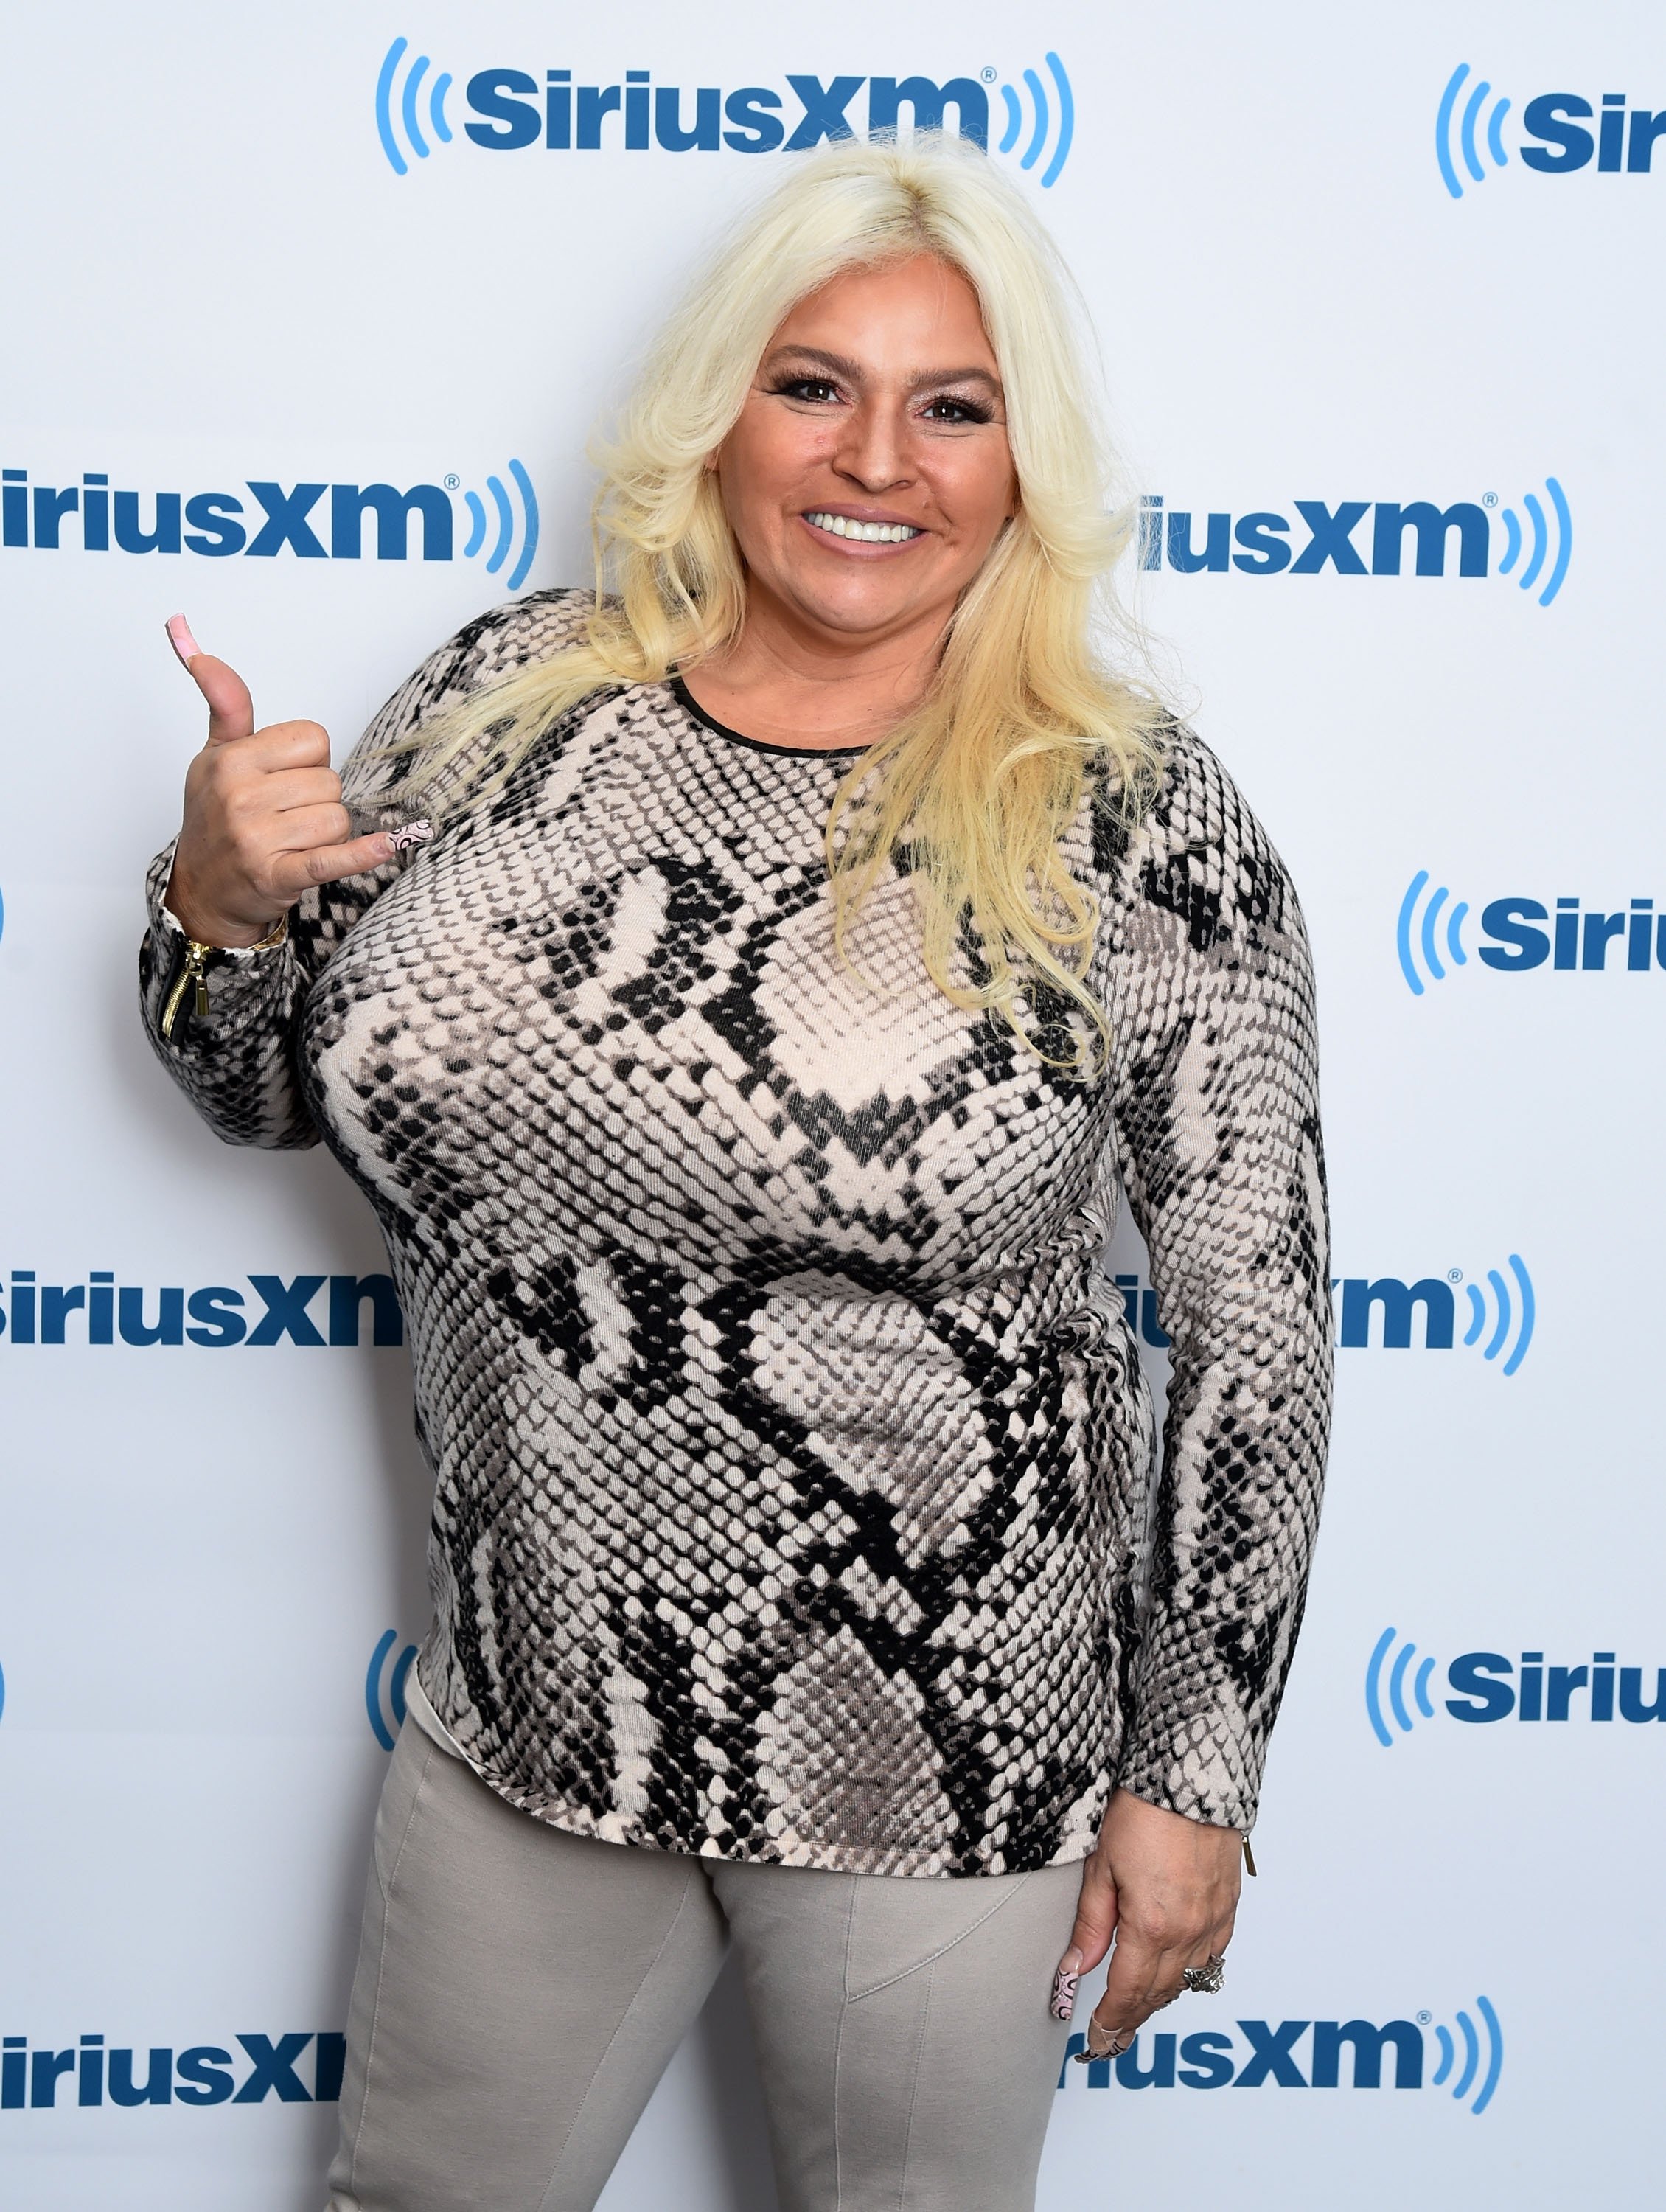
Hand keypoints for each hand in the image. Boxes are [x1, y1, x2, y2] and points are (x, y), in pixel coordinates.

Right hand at [162, 620, 394, 946]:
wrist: (204, 890)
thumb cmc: (216, 818)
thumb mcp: (214, 755)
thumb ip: (226, 705)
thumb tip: (202, 654)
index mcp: (231, 760)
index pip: (313, 739)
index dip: (308, 759)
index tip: (283, 778)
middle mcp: (240, 797)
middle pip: (329, 782)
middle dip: (318, 800)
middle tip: (285, 816)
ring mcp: (257, 839)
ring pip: (337, 819)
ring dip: (327, 834)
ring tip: (292, 841)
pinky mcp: (277, 876)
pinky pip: (331, 859)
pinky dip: (361, 855)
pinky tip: (385, 845)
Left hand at [1052, 1788, 1241, 2056]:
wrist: (1190, 1776)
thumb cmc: (1143, 1810)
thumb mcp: (1102, 1865)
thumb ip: (1091, 1924)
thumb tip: (1075, 1969)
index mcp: (1152, 1926)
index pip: (1128, 1992)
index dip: (1110, 2021)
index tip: (1096, 2038)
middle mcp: (1189, 1931)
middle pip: (1159, 1993)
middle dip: (1133, 2019)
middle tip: (1112, 2038)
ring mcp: (1214, 1920)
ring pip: (1188, 1979)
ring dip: (1161, 1999)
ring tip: (1138, 2013)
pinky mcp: (1229, 1905)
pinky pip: (1214, 1955)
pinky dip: (1193, 1972)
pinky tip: (1179, 1974)